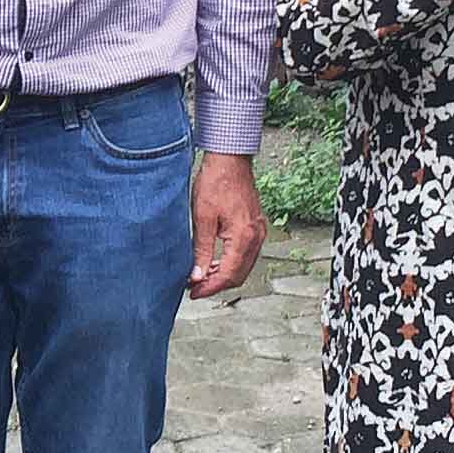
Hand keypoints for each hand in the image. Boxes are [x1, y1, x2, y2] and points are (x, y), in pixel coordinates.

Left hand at [190, 153, 266, 298]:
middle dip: (217, 285)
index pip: (229, 275)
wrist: (230, 159)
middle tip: (196, 288)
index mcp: (244, 236)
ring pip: (244, 266)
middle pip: (239, 275)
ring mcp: (258, 231)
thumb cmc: (216, 182)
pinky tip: (215, 261)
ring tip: (202, 276)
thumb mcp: (202, 218)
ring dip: (224, 275)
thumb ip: (201, 250)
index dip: (210, 288)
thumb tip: (197, 276)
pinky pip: (246, 254)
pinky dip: (231, 262)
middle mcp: (256, 236)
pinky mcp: (256, 226)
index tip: (194, 292)